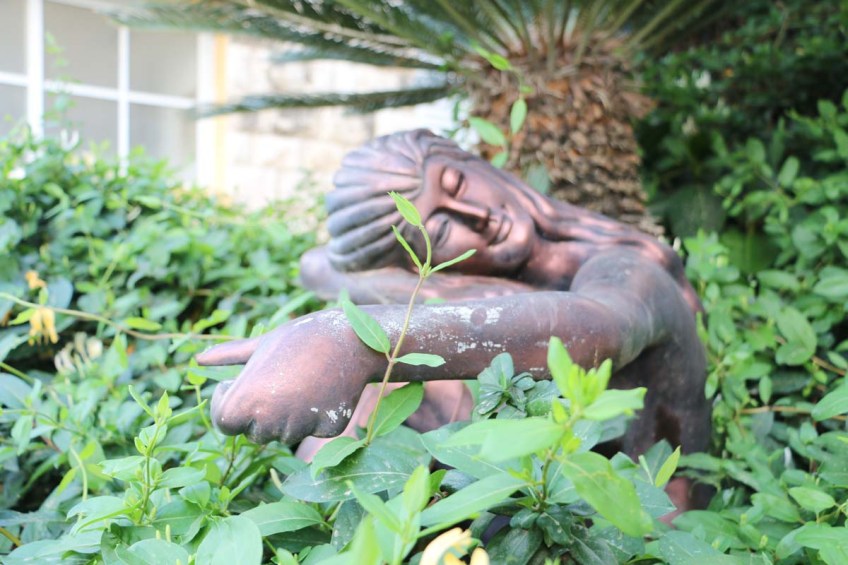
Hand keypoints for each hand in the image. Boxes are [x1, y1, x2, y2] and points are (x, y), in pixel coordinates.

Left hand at [197, 312, 378, 444]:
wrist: (350, 338)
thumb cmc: (300, 337)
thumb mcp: (262, 343)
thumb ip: (229, 356)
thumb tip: (197, 359)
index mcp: (247, 398)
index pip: (224, 422)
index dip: (227, 405)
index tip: (236, 385)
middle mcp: (270, 418)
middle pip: (254, 432)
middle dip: (260, 412)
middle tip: (279, 381)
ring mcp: (301, 426)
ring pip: (283, 434)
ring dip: (287, 416)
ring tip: (302, 382)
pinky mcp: (328, 429)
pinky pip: (312, 430)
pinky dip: (315, 416)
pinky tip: (323, 390)